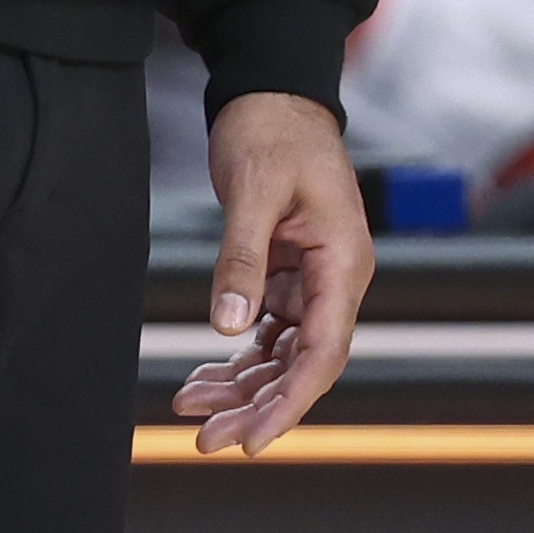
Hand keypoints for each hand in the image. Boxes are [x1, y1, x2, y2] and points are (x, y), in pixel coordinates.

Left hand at [171, 91, 370, 453]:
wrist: (274, 92)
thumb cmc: (272, 131)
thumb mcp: (254, 190)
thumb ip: (242, 259)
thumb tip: (228, 327)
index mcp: (343, 262)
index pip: (323, 354)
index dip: (289, 404)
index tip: (251, 441)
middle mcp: (335, 279)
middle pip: (302, 366)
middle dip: (256, 407)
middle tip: (206, 440)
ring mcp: (312, 280)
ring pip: (282, 356)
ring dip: (241, 388)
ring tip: (189, 411)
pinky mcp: (287, 274)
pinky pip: (266, 333)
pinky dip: (235, 358)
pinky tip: (200, 379)